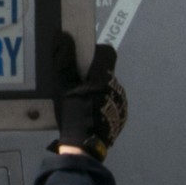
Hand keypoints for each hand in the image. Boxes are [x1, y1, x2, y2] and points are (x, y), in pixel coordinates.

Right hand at [50, 35, 124, 159]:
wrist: (85, 147)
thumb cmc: (75, 113)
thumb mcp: (65, 87)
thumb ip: (65, 62)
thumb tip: (64, 37)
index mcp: (105, 76)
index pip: (107, 52)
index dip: (96, 52)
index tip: (82, 60)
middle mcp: (117, 86)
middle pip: (105, 73)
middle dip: (91, 75)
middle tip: (74, 85)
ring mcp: (121, 103)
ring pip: (108, 90)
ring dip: (96, 92)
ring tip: (79, 104)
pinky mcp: (121, 118)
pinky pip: (110, 105)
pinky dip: (100, 106)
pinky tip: (88, 116)